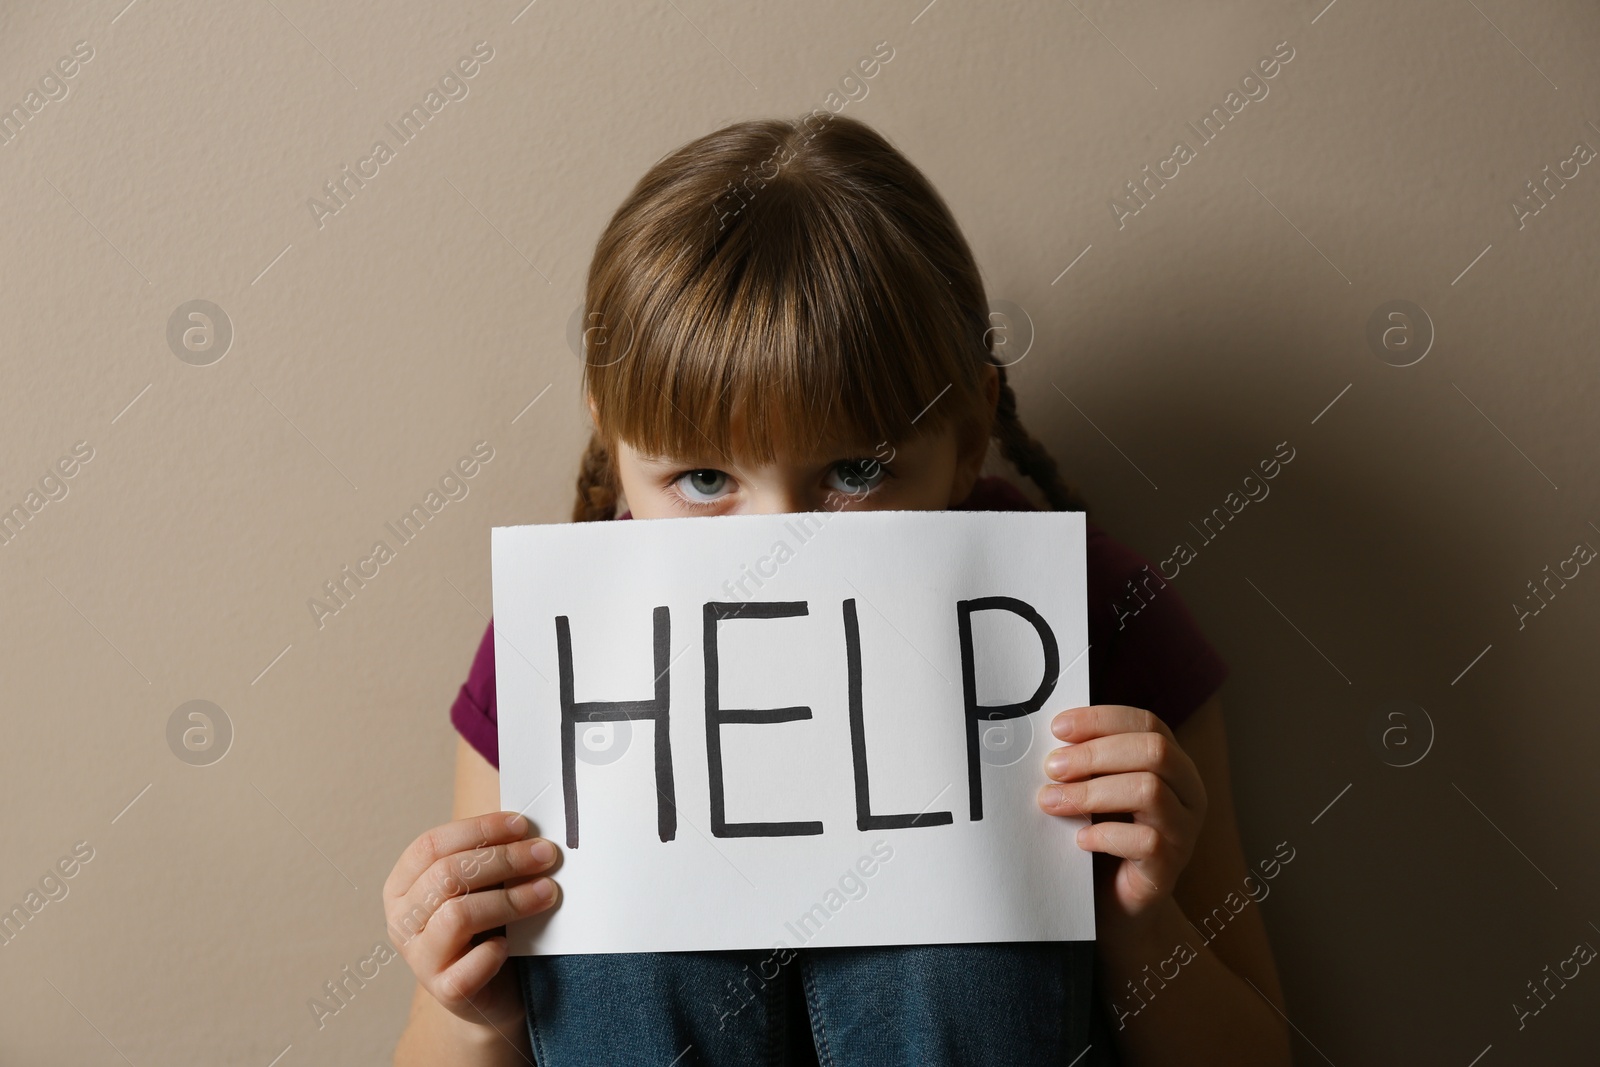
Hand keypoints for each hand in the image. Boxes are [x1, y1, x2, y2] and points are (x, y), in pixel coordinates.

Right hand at [383, 812, 561, 1029]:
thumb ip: (493, 857)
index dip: (477, 829)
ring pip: (458, 915)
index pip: (431, 846)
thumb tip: (529, 833)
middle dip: (503, 859)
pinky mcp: (445, 992)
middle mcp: (402, 921)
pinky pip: (470, 967)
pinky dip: (494, 952)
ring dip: (510, 900)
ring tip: (547, 892)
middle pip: (447, 876)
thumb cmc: (489, 926)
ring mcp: (420, 959)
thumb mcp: (485, 885)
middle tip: (546, 855)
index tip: (521, 825)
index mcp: (403, 886)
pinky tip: (511, 944)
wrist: (496, 990)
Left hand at [1036, 705, 1206, 926]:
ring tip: (1053, 801)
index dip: (1102, 720)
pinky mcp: (1169, 868)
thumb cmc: (1102, 835)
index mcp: (1173, 765)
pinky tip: (1079, 839)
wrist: (1113, 903)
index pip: (1147, 724)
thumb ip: (1085, 764)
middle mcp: (1188, 793)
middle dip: (1095, 754)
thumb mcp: (1095, 791)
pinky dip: (1106, 835)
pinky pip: (1146, 841)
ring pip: (1150, 791)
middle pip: (1154, 751)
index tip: (1058, 727)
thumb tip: (1051, 741)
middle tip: (1052, 767)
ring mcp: (1183, 832)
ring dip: (1092, 792)